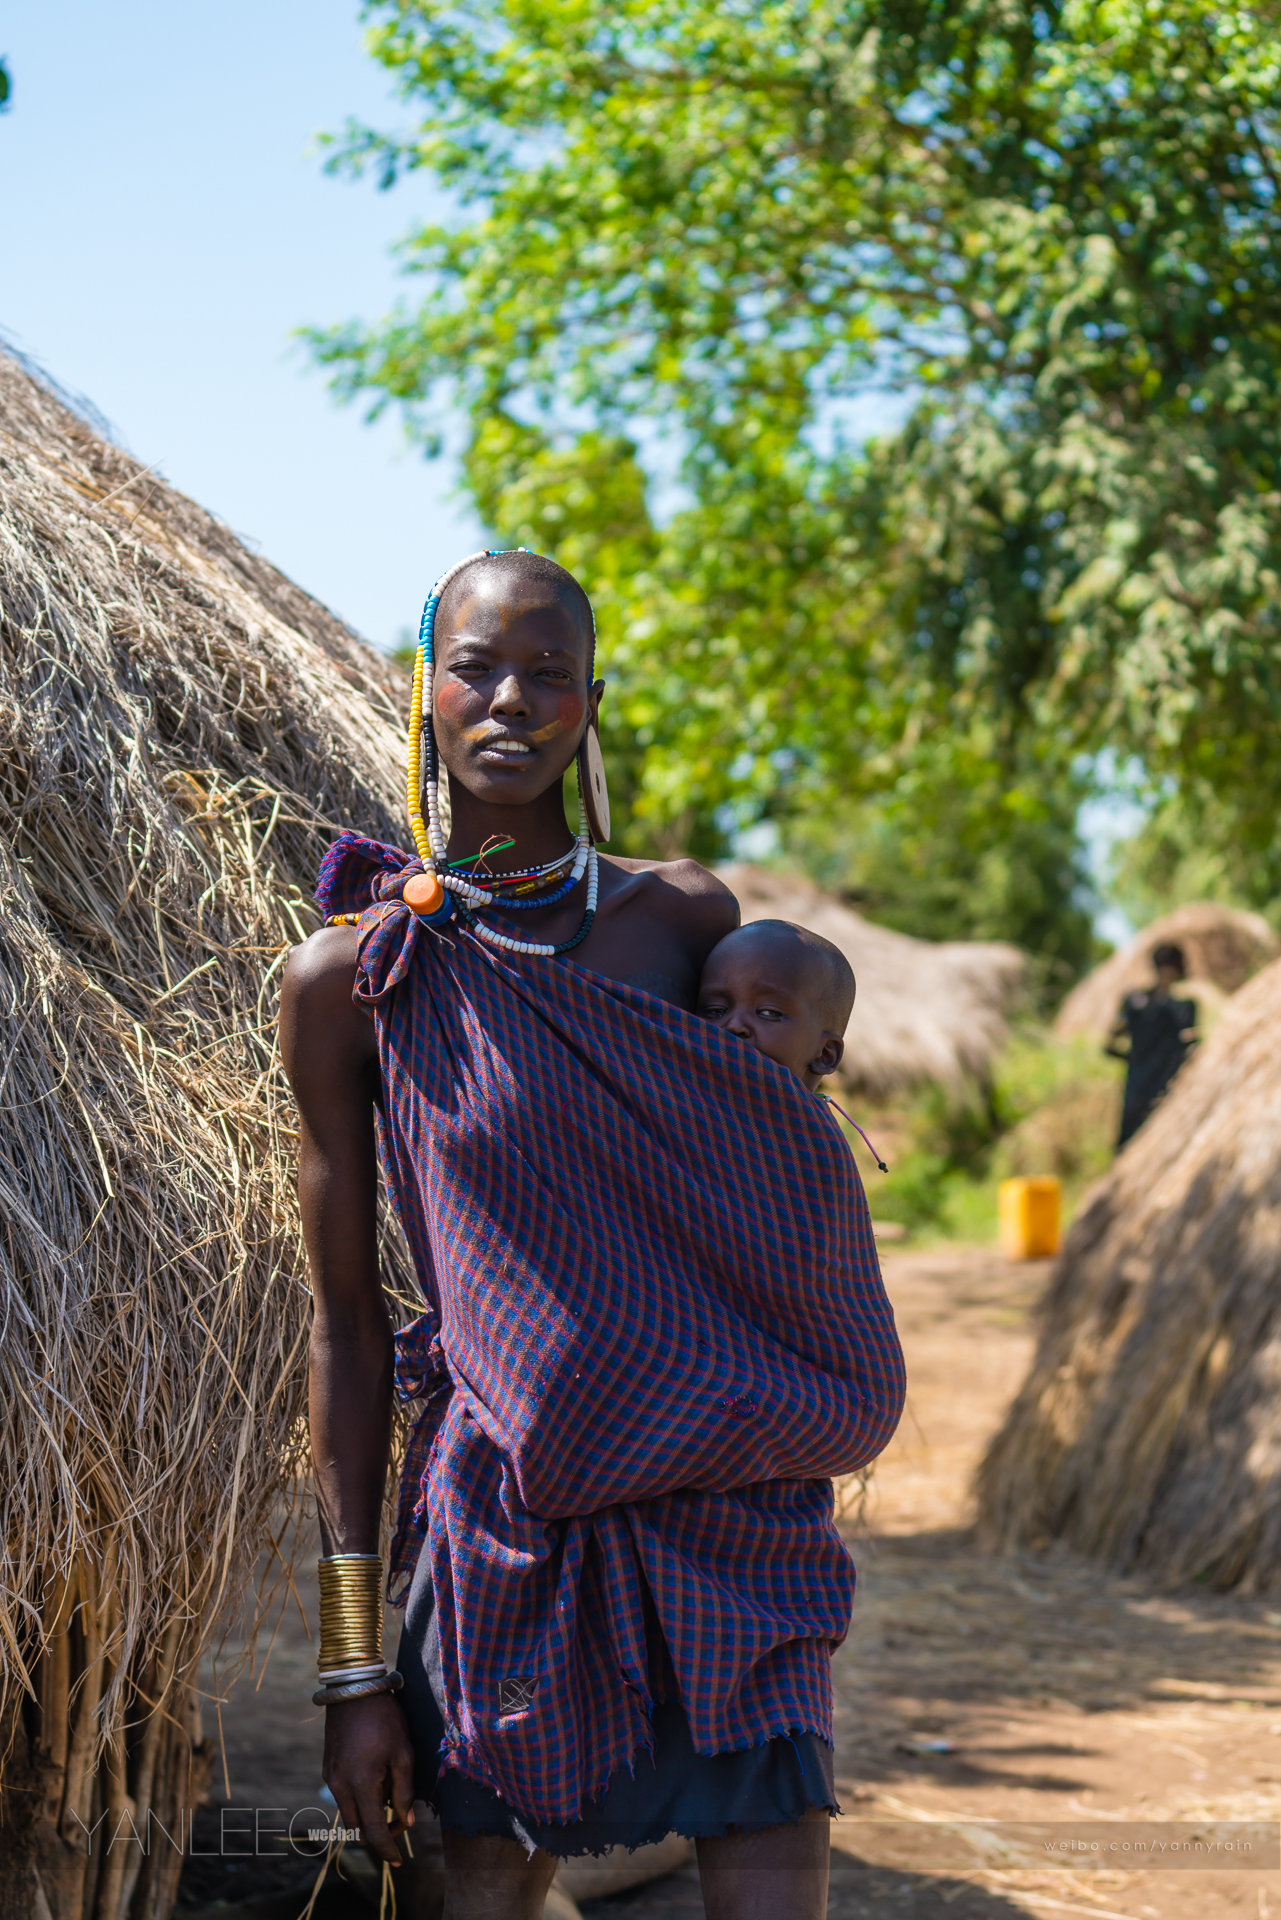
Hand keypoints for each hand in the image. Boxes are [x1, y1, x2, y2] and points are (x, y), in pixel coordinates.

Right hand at [322, 1693, 415, 1864]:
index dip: (387, 1850)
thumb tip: (406, 1822)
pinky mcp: (328, 1769)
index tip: (399, 1861)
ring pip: (349, 1815)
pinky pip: (343, 1797)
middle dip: (379, 1834)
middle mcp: (339, 1787)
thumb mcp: (403, 1752)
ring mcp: (330, 1778)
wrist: (354, 1690)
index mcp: (360, 1785)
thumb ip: (404, 1791)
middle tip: (401, 1822)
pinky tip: (376, 1780)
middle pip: (358, 1829)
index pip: (374, 1831)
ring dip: (368, 1816)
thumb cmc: (384, 1719)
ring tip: (390, 1793)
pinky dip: (359, 1800)